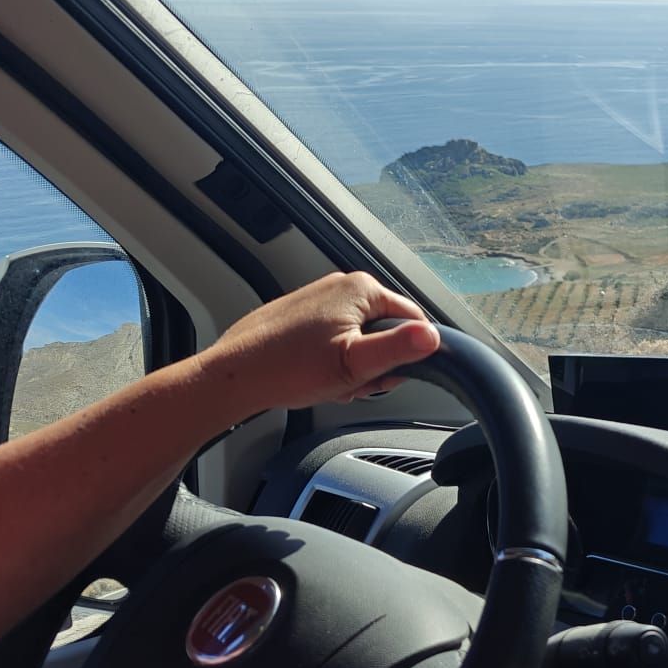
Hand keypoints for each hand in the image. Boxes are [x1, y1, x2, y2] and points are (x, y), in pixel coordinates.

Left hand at [200, 271, 442, 413]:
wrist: (234, 376)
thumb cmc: (288, 369)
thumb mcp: (354, 364)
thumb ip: (398, 349)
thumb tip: (433, 336)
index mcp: (362, 288)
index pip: (413, 321)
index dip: (405, 356)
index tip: (382, 377)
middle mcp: (342, 284)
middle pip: (386, 330)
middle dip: (374, 362)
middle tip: (350, 383)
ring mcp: (321, 297)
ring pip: (360, 337)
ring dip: (352, 365)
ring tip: (329, 381)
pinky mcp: (304, 313)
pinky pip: (336, 336)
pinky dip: (332, 359)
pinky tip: (315, 374)